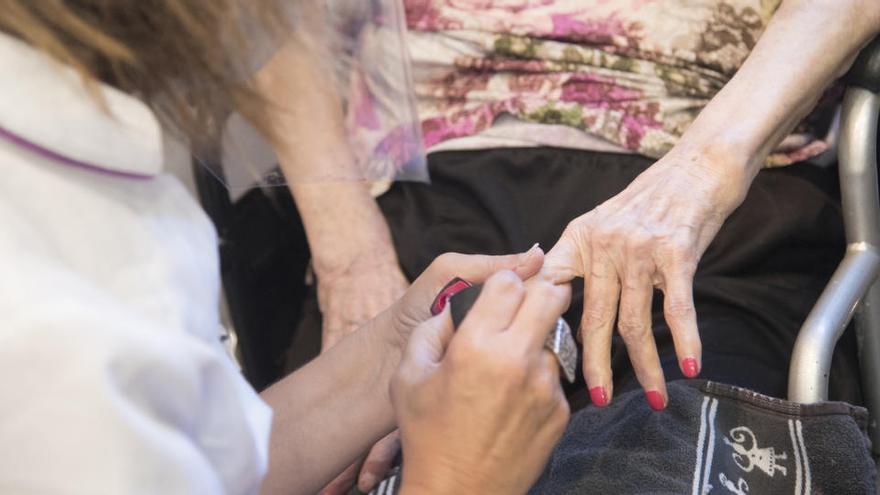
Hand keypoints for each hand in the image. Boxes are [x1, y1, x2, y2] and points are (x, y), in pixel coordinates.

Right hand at [319, 247, 544, 493]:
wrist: (457, 494)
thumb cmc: (427, 436)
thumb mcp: (408, 376)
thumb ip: (431, 330)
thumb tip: (455, 308)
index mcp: (477, 345)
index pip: (510, 281)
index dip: (502, 283)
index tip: (495, 296)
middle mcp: (517, 359)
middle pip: (552, 295)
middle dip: (539, 293)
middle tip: (523, 307)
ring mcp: (545, 386)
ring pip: (555, 337)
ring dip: (536, 341)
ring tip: (507, 369)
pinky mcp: (560, 411)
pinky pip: (555, 377)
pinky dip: (538, 378)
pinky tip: (513, 400)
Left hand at [543, 151, 751, 409]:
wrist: (697, 165)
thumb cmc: (652, 200)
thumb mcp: (603, 223)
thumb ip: (583, 261)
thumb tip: (567, 309)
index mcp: (578, 240)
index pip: (550, 290)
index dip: (543, 327)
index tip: (544, 365)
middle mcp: (603, 245)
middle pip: (592, 318)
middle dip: (594, 365)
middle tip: (597, 399)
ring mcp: (638, 249)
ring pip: (635, 322)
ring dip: (646, 366)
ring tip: (654, 397)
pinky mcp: (676, 252)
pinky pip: (677, 307)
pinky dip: (685, 341)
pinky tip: (688, 367)